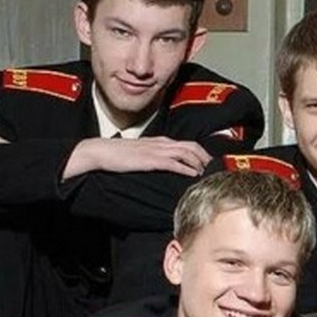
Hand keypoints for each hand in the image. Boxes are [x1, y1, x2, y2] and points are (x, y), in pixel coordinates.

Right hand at [62, 136, 210, 179]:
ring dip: (200, 164)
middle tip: (215, 169)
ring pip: (187, 153)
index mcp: (161, 141)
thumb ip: (156, 155)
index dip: (202, 154)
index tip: (210, 164)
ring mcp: (157, 150)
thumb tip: (168, 165)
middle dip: (206, 158)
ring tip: (207, 174)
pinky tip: (193, 176)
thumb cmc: (120, 154)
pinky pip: (174, 163)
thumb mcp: (142, 152)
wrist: (101, 151)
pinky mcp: (151, 160)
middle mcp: (163, 143)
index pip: (188, 144)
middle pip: (193, 147)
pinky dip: (187, 169)